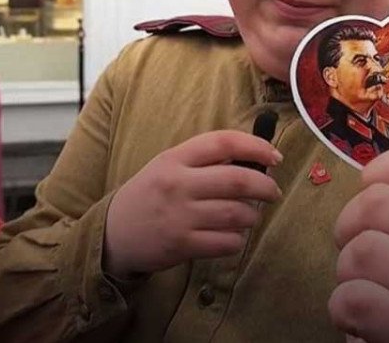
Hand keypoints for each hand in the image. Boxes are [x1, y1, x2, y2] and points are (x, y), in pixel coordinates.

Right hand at [104, 130, 281, 278]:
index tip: (274, 157)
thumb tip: (254, 160)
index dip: (255, 146)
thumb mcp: (169, 166)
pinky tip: (233, 236)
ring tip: (250, 215)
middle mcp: (177, 184)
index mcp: (175, 158)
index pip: (223, 142)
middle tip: (273, 192)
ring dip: (252, 215)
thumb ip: (204, 160)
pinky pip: (226, 242)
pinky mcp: (181, 245)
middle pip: (237, 180)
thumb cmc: (151, 195)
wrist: (113, 232)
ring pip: (237, 213)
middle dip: (265, 186)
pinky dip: (238, 239)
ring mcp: (179, 216)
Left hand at [330, 145, 388, 342]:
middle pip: (377, 203)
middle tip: (359, 259)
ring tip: (364, 292)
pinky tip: (362, 322)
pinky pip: (356, 299)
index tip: (371, 191)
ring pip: (363, 251)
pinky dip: (343, 310)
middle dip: (347, 229)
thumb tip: (369, 176)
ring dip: (345, 275)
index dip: (385, 168)